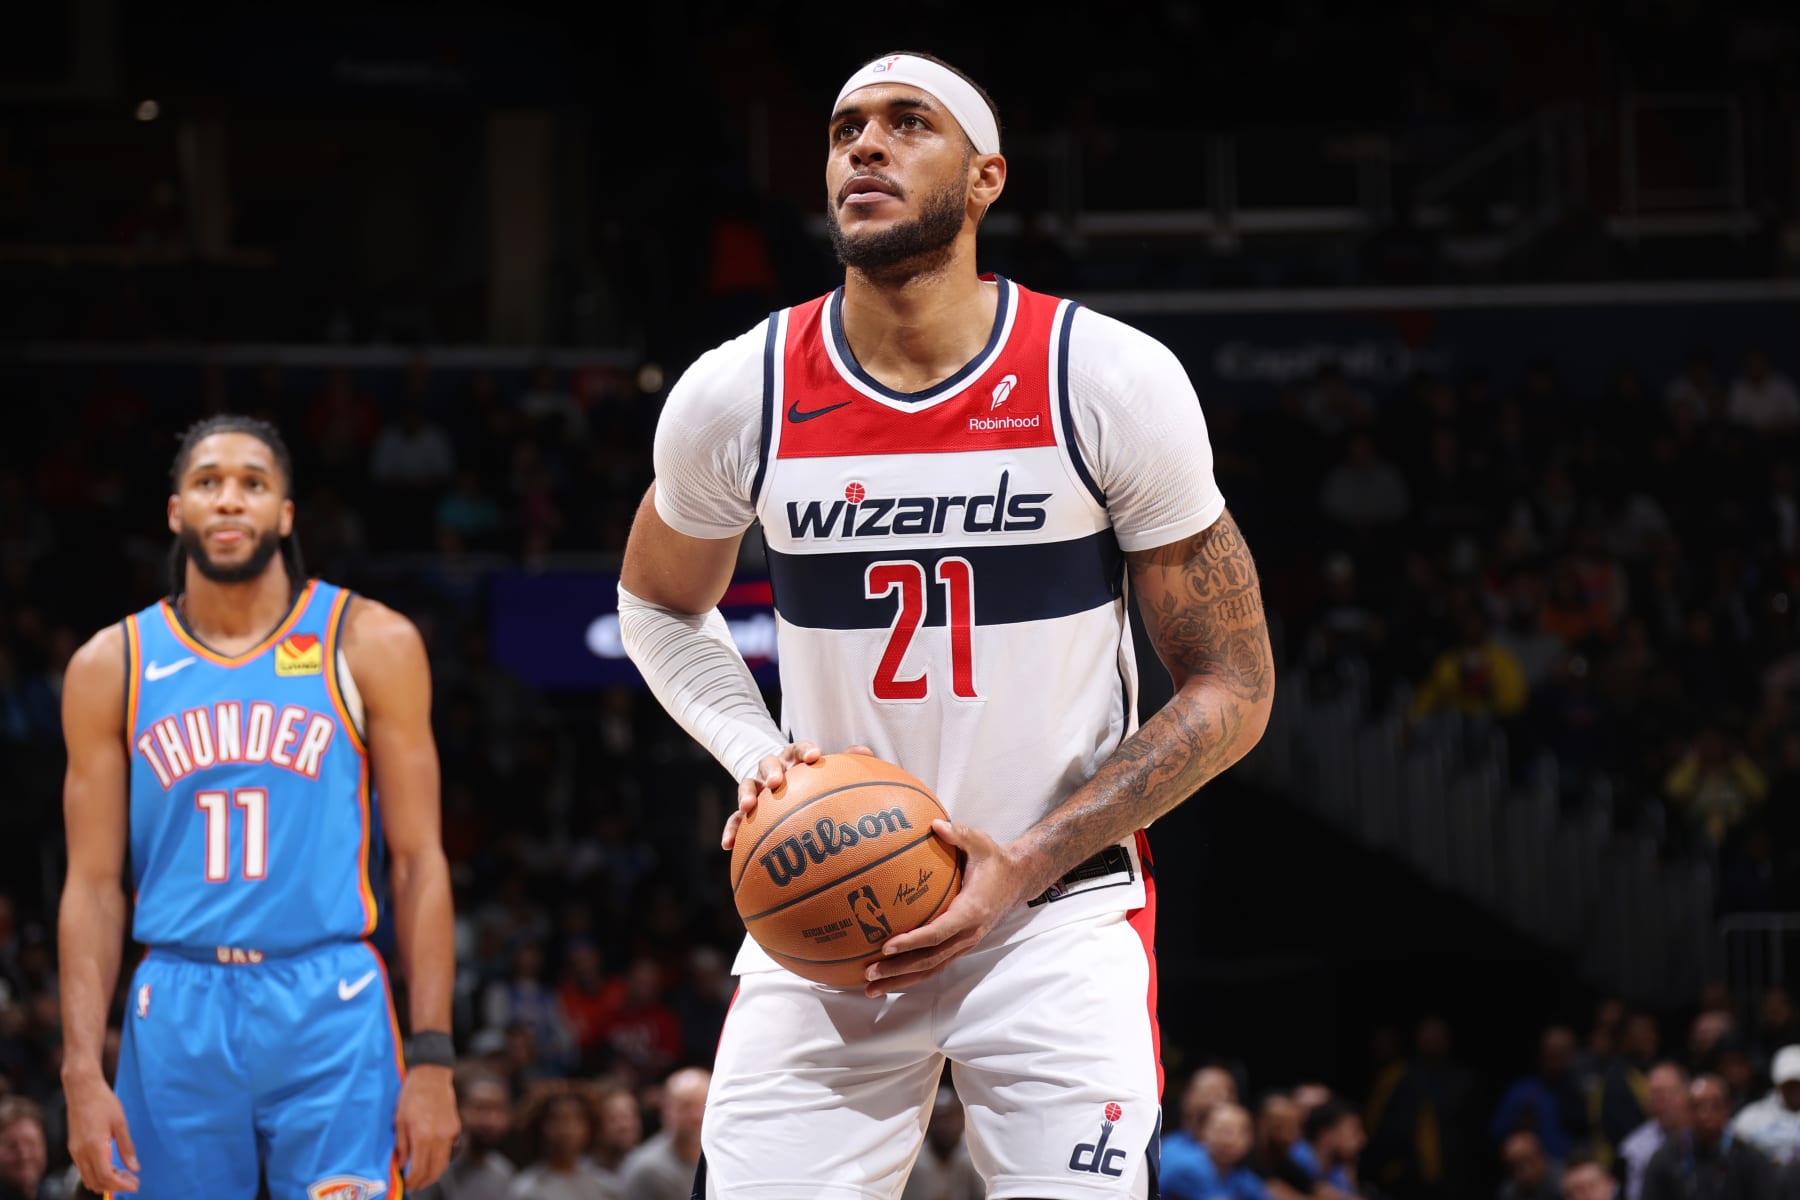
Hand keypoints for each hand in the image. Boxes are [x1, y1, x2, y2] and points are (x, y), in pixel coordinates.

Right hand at [64, 1068, 138, 1193]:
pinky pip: (83, 1169)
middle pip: (95, 1182)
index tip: (135, 1185)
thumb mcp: (120, 1123)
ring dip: (105, 1181)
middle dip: (114, 1186)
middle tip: (132, 1180)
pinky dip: (97, 1173)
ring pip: (87, 1178)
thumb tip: (135, 1168)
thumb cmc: (103, 1102)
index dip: (121, 1185)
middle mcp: (81, 1153)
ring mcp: (75, 1151)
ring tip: (124, 1174)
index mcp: (94, 1147)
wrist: (82, 1089)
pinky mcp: (73, 1147)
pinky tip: (111, 1165)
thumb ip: (127, 1147)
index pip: (105, 1177)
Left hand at [394, 1064, 459, 1189]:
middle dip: (423, 1182)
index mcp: (423, 1135)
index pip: (419, 1169)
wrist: (432, 1075)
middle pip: (435, 1171)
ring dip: (433, 1173)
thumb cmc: (412, 1094)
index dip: (412, 1181)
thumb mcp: (399, 1120)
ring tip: (421, 1176)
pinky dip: (439, 1159)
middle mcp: (440, 1137)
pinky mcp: (455, 1128)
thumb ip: (401, 1145)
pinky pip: (448, 1151)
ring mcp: (450, 1133)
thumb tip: (401, 1165)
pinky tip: (429, 1158)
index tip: (405, 1184)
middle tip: (413, 1185)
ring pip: (444, 1163)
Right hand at [722, 742, 873, 849]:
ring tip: (748, 806)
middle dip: (772, 770)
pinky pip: (735, 819)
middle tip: (777, 781)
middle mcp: (773, 770)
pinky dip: (731, 829)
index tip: (815, 756)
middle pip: (768, 763)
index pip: (798, 749)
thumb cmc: (812, 783)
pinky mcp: (746, 809)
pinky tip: (728, 845)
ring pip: (747, 785)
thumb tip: (866, 752)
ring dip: (746, 794)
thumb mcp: (828, 773)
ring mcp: (757, 788)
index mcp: (794, 760)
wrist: (783, 787)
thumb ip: (847, 763)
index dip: (805, 750)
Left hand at [863, 819, 1031, 996]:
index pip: (937, 933)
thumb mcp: (980, 843)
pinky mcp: (960, 946)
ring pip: (931, 968)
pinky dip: (911, 974)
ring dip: (901, 979)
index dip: (911, 942)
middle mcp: (968, 934)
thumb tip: (934, 823)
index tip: (886, 946)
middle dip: (898, 969)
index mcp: (971, 911)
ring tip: (871, 988)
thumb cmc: (994, 861)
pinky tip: (888, 977)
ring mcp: (965, 944)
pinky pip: (934, 964)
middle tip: (869, 973)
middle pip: (930, 960)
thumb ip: (959, 834)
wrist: (1017, 880)